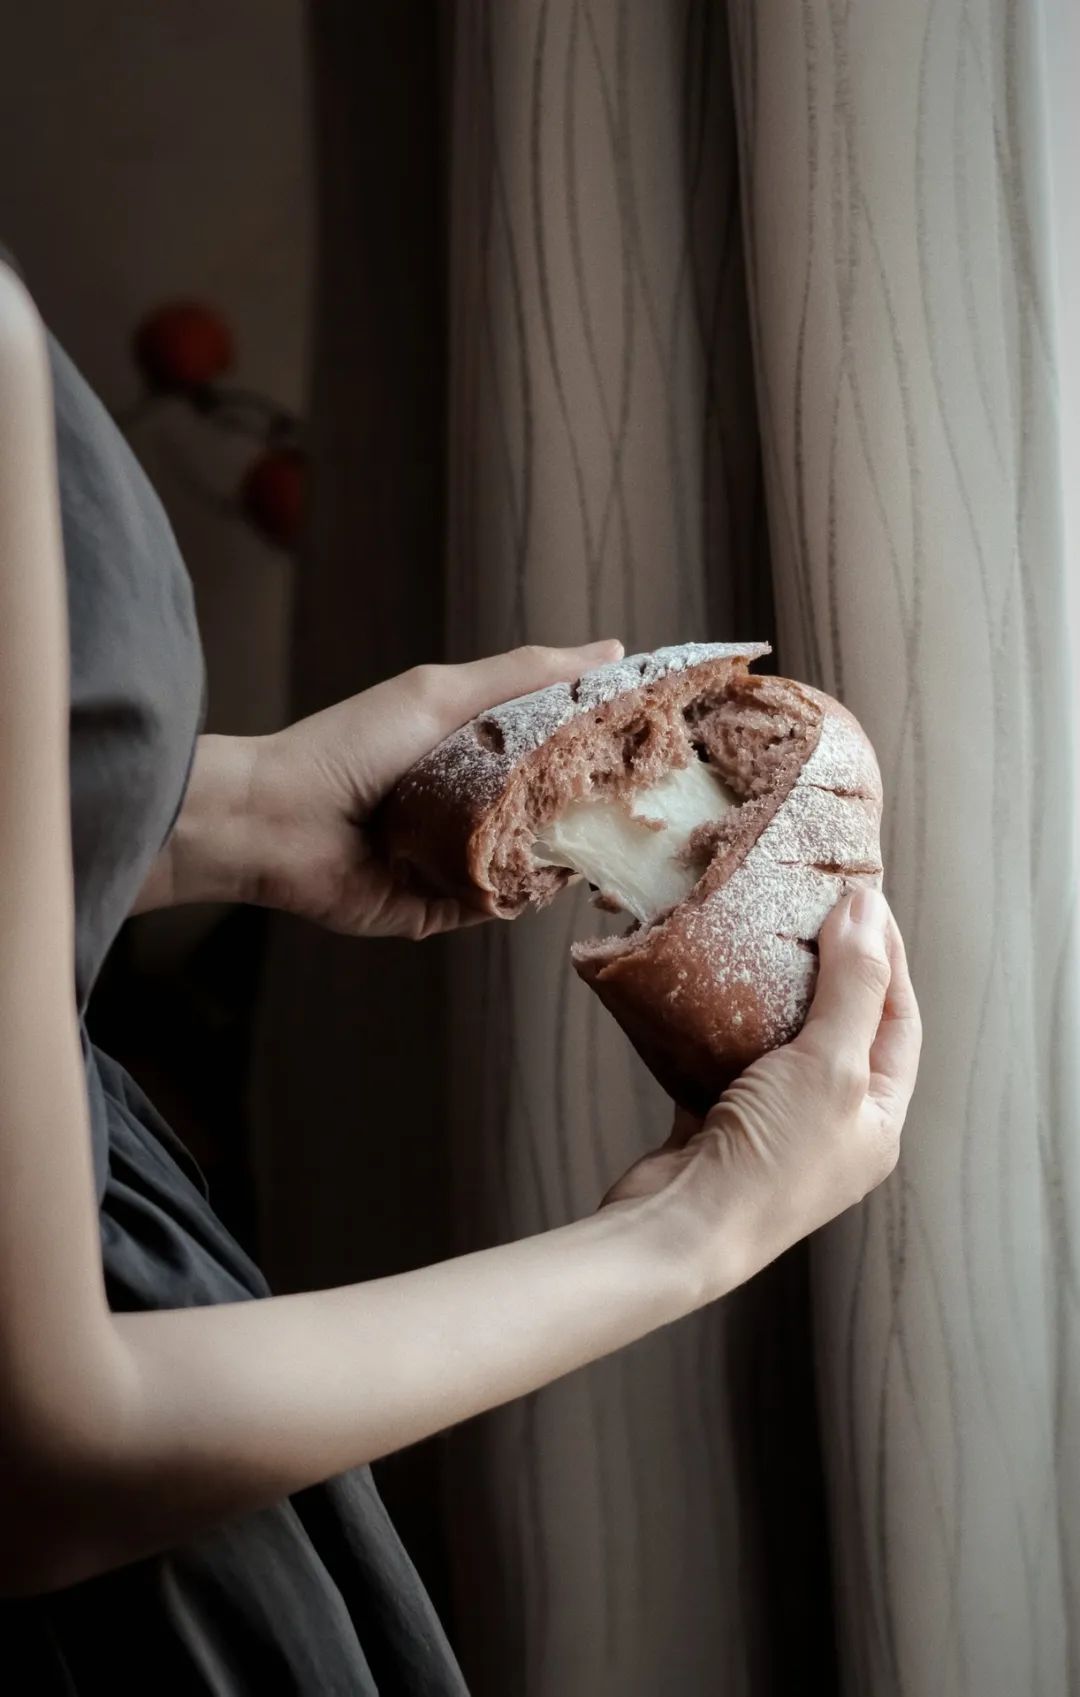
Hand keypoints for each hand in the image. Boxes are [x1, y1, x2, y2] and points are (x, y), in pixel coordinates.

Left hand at [138, 640, 622, 935]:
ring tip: (609, 839)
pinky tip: (546, 877)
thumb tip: (611, 653)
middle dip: (594, 809)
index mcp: (473, 754)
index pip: (554, 751)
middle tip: (647, 801)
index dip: (599, 748)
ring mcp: (455, 862)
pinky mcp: (438, 910)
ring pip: (532, 865)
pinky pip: (495, 907)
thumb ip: (524, 674)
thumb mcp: (443, 693)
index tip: (651, 741)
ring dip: (564, 855)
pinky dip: (519, 895)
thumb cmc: (350, 745)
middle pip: (552, 813)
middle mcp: (468, 809)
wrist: (273, 820)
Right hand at [604, 888, 920, 1303]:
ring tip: (761, 935)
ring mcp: (774, 1127)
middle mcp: (832, 1126)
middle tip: (811, 908)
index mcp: (876, 1120)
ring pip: (783, 1041)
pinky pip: (728, 1059)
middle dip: (831, 968)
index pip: (898, 1020)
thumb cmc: (769, 1160)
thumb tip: (867, 909)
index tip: (862, 900)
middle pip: (843, 1028)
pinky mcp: (718, 1123)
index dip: (886, 957)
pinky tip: (710, 987)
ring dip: (774, 992)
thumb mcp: (829, 1064)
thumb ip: (853, 986)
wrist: (678, 1230)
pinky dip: (721, 1023)